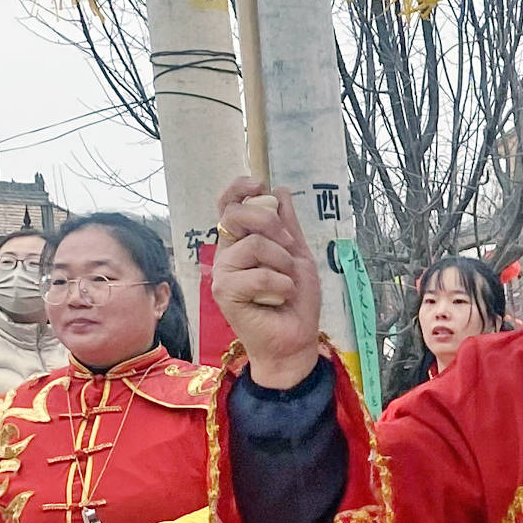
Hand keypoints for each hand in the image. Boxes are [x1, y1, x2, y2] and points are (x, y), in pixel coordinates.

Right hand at [213, 178, 322, 388]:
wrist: (295, 338)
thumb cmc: (296, 301)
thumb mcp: (299, 255)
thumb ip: (288, 226)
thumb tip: (279, 190)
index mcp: (241, 242)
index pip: (228, 205)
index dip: (239, 188)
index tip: (259, 183)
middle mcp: (227, 254)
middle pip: (235, 214)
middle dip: (268, 222)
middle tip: (288, 244)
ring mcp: (223, 273)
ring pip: (252, 244)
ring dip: (282, 262)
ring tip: (288, 282)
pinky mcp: (225, 293)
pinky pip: (257, 274)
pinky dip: (280, 284)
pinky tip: (283, 297)